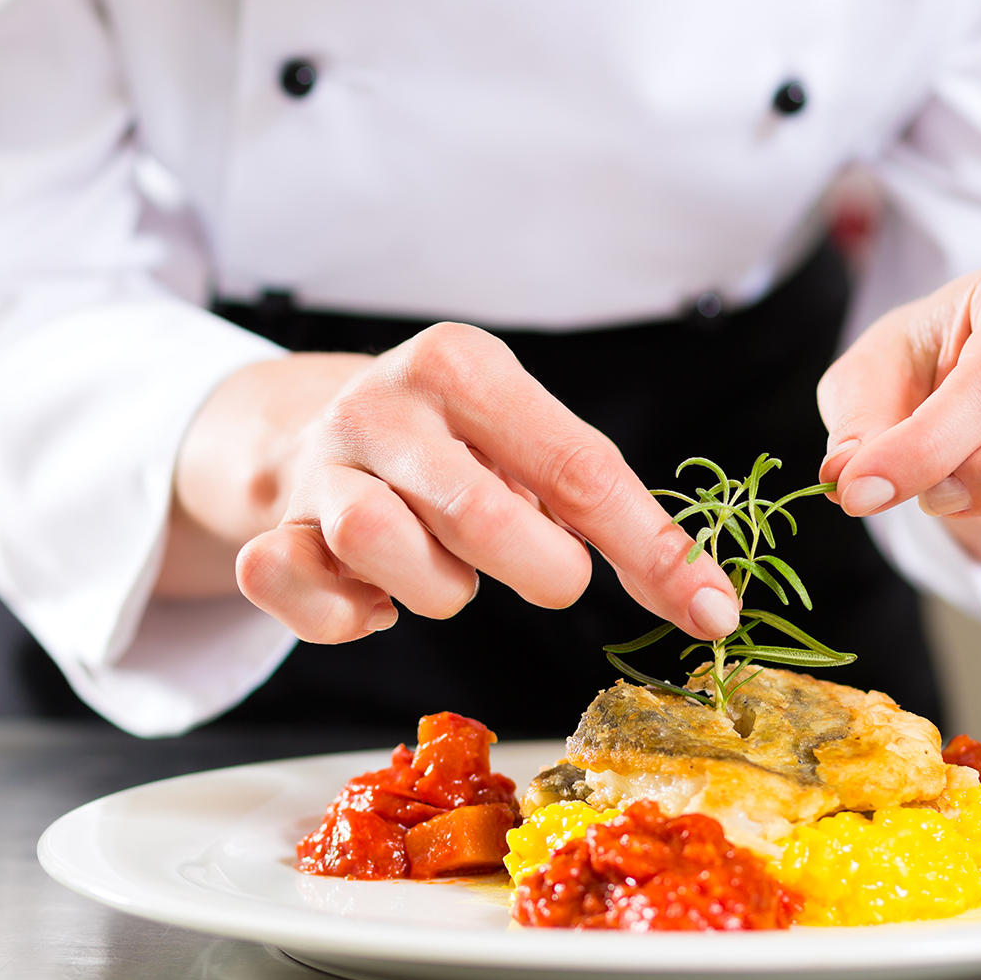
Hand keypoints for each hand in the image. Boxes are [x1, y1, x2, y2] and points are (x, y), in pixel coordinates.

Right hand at [162, 323, 741, 643]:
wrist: (315, 424)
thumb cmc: (453, 445)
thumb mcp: (533, 444)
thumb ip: (615, 512)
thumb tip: (710, 604)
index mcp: (461, 363)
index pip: (576, 465)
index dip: (648, 550)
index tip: (707, 610)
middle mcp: (381, 403)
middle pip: (479, 514)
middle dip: (537, 569)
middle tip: (549, 574)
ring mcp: (318, 465)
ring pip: (378, 545)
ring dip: (435, 591)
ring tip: (446, 570)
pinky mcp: (270, 525)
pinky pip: (289, 584)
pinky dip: (342, 616)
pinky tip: (374, 600)